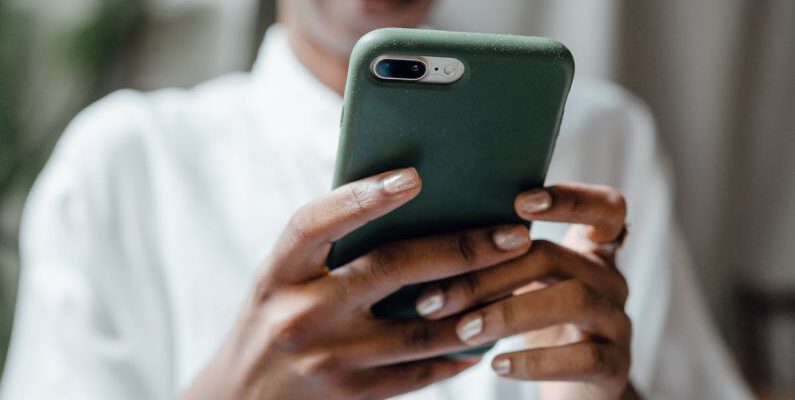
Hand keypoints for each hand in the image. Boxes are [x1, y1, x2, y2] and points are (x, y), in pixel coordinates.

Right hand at [183, 168, 534, 399]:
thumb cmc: (270, 321)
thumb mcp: (281, 279)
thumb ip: (329, 250)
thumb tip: (409, 210)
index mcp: (279, 273)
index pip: (318, 223)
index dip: (363, 197)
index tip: (415, 176)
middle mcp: (300, 314)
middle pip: (391, 270)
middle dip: (461, 249)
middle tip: (513, 234)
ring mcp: (327, 360)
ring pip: (420, 329)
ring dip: (476, 306)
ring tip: (516, 282)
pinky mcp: (350, 396)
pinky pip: (417, 374)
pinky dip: (455, 355)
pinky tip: (483, 339)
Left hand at [414, 183, 635, 399]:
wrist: (574, 390)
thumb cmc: (535, 325)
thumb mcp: (525, 285)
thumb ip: (501, 257)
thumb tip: (428, 237)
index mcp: (590, 251)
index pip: (604, 208)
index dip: (570, 199)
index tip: (520, 202)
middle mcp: (610, 279)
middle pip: (554, 257)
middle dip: (489, 274)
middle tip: (435, 298)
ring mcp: (618, 322)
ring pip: (573, 300)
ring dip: (508, 313)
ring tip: (464, 331)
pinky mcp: (617, 367)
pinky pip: (583, 358)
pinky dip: (535, 361)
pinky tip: (497, 365)